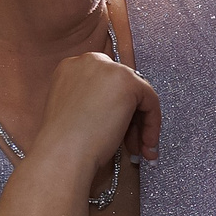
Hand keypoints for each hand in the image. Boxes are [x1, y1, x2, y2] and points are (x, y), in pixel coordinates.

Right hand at [30, 49, 160, 187]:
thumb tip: (121, 109)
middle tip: (133, 144)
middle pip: (123, 86)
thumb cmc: (65, 142)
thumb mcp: (77, 111)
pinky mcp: (127, 81)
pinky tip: (146, 143)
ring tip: (139, 150)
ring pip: (138, 94)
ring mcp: (108, 68)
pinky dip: (152, 123)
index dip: (115, 108)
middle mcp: (88, 61)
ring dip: (141, 124)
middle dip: (130, 118)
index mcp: (71, 68)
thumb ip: (95, 101)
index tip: (119, 131)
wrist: (62, 153)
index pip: (105, 83)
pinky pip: (150, 100)